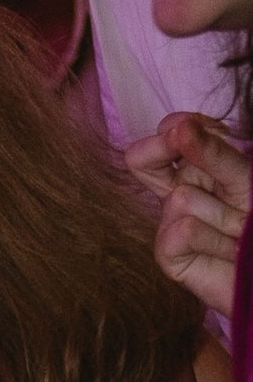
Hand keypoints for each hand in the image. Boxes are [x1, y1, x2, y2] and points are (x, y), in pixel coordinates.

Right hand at [126, 113, 249, 318]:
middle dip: (161, 149)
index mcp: (193, 166)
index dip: (180, 126)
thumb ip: (212, 151)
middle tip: (184, 150)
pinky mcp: (167, 255)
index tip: (208, 130)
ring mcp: (167, 223)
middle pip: (139, 158)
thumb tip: (177, 126)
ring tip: (238, 232)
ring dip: (222, 215)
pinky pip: (182, 232)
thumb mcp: (242, 176)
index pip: (167, 132)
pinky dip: (213, 240)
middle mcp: (175, 191)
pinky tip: (226, 251)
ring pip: (181, 198)